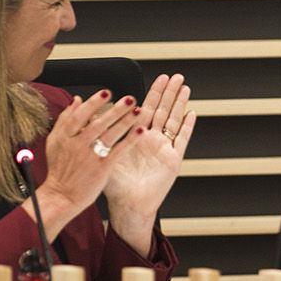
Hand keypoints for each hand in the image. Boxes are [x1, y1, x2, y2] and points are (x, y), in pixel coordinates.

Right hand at [33, 90, 141, 238]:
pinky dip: (129, 140)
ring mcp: (90, 156)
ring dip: (125, 121)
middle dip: (114, 110)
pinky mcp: (101, 168)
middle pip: (97, 123)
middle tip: (129, 99)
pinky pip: (118, 151)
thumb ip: (65, 119)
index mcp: (64, 136)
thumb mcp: (55, 142)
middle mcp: (77, 144)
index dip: (94, 102)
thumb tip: (77, 99)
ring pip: (109, 135)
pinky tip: (140, 131)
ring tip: (138, 110)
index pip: (80, 115)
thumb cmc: (60, 169)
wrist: (61, 195)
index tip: (106, 92)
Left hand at [103, 74, 195, 255]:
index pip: (148, 109)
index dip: (154, 93)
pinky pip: (181, 140)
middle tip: (176, 76)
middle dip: (170, 93)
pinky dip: (187, 127)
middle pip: (163, 111)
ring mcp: (164, 148)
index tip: (160, 78)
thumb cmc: (115, 183)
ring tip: (185, 88)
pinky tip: (191, 113)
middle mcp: (153, 140)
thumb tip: (90, 111)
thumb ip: (99, 132)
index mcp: (137, 136)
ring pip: (174, 120)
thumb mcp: (104, 153)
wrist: (126, 204)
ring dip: (179, 104)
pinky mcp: (172, 160)